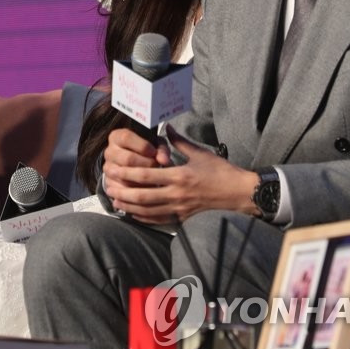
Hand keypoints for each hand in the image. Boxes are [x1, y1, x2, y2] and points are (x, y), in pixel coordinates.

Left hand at [103, 128, 257, 223]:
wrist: (241, 194)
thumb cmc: (222, 172)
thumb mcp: (200, 153)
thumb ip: (179, 142)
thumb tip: (165, 128)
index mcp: (179, 176)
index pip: (147, 175)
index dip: (127, 174)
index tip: (114, 170)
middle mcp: (177, 194)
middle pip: (142, 196)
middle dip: (122, 192)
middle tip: (108, 187)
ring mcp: (180, 209)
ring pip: (148, 211)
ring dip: (129, 206)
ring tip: (114, 201)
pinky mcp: (183, 218)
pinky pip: (159, 220)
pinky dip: (143, 218)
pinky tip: (133, 213)